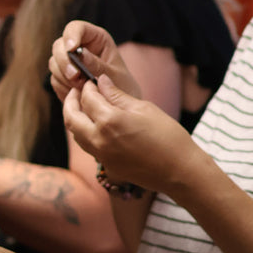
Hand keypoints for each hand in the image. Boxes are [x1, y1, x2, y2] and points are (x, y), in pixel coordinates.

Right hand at [49, 20, 140, 101]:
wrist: (119, 105)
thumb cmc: (122, 85)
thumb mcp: (115, 75)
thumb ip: (98, 65)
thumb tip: (80, 54)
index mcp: (95, 38)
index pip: (76, 28)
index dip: (71, 35)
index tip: (71, 49)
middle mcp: (79, 46)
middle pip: (59, 45)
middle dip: (64, 61)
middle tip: (74, 76)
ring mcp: (68, 61)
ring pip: (54, 63)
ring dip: (64, 77)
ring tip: (82, 88)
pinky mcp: (62, 76)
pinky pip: (54, 79)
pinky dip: (64, 87)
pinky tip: (78, 92)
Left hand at [63, 74, 193, 194]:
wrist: (181, 172)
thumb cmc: (168, 137)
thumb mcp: (144, 108)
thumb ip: (117, 95)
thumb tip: (101, 81)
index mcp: (109, 121)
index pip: (88, 98)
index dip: (87, 87)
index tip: (91, 81)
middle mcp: (99, 139)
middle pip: (71, 117)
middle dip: (70, 101)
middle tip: (77, 91)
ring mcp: (101, 155)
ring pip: (75, 133)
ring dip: (75, 118)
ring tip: (84, 106)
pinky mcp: (107, 165)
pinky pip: (87, 145)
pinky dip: (85, 132)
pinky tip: (95, 124)